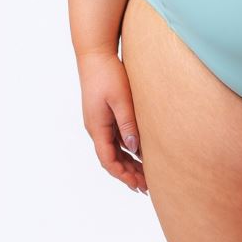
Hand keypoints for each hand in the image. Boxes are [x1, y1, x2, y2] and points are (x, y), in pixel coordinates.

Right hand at [76, 49, 147, 194]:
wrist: (95, 54)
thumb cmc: (108, 74)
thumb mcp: (121, 99)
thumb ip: (127, 123)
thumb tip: (135, 148)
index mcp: (97, 127)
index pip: (109, 160)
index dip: (123, 175)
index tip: (138, 186)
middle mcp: (96, 127)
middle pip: (112, 158)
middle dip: (127, 174)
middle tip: (146, 187)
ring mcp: (99, 121)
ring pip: (114, 149)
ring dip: (128, 162)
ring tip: (144, 174)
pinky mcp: (104, 113)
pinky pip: (115, 137)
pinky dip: (126, 148)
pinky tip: (139, 151)